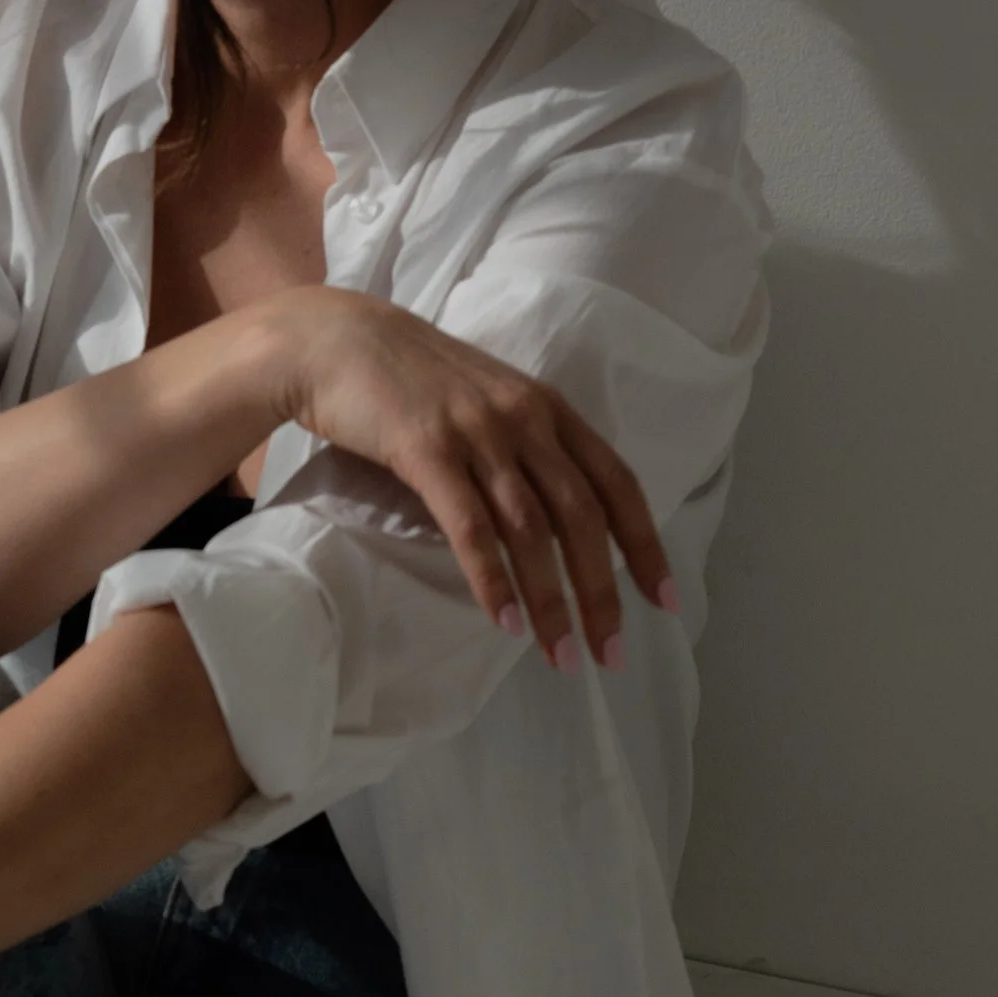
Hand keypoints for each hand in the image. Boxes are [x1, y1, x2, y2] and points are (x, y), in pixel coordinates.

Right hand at [269, 289, 675, 665]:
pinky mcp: (427, 451)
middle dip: (602, 591)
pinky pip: (471, 527)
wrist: (335, 340)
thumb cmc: (407, 381)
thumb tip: (546, 522)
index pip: (616, 482)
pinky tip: (507, 621)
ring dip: (552, 600)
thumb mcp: (485, 404)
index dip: (644, 543)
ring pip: (532, 530)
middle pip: (581, 516)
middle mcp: (525, 419)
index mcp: (547, 409)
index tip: (662, 599)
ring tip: (561, 656)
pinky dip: (493, 579)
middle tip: (610, 653)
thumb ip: (520, 451)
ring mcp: (478, 434)